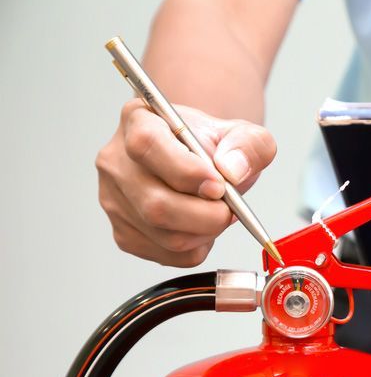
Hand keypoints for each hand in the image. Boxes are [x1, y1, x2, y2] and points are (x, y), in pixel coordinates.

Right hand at [96, 99, 276, 266]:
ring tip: (217, 213)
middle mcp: (116, 161)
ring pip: (165, 236)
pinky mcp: (124, 233)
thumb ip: (249, 145)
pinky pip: (169, 255)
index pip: (147, 145)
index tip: (219, 186)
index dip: (186, 172)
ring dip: (206, 233)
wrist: (203, 167)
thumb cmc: (215, 148)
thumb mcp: (243, 135)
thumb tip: (233, 170)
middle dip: (207, 215)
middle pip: (155, 205)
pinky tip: (202, 227)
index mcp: (138, 120)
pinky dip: (198, 248)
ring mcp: (115, 200)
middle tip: (230, 209)